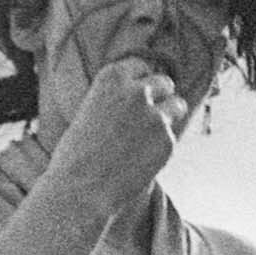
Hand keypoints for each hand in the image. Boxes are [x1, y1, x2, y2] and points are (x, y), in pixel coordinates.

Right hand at [44, 56, 188, 219]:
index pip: (141, 66)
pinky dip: (162, 146)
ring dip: (169, 116)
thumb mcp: (91, 109)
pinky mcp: (168, 141)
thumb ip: (118, 99)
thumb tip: (144, 96)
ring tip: (152, 136)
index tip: (140, 95)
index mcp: (112, 77)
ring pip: (178, 105)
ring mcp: (156, 116)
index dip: (141, 82)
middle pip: (164, 82)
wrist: (81, 188)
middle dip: (160, 96)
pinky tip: (142, 160)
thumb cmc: (77, 153)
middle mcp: (137, 91)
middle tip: (150, 116)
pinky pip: (172, 137)